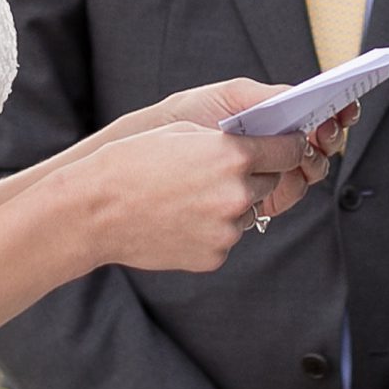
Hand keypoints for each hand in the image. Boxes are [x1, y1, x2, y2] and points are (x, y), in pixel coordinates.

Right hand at [74, 118, 318, 274]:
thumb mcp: (186, 132)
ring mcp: (227, 230)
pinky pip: (226, 238)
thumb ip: (229, 142)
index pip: (289, 151)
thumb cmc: (137, 161)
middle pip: (270, 182)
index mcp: (235, 157)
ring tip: (191, 196)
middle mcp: (238, 195)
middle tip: (223, 171)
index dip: (289, 146)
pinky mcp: (214, 256)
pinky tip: (182, 219)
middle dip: (256, 174)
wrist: (99, 210)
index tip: (287, 146)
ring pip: (247, 212)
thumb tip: (258, 148)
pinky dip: (212, 228)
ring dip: (232, 204)